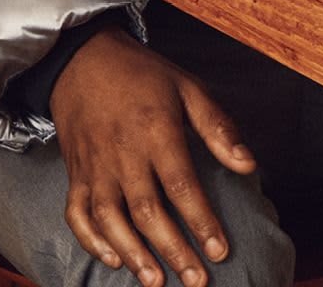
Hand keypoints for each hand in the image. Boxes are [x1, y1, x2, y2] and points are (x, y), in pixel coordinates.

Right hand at [49, 25, 255, 284]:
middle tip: (197, 280)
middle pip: (147, 209)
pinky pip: (77, 214)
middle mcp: (122, 152)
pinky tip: (113, 260)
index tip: (220, 251)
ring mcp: (94, 165)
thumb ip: (217, 126)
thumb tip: (248, 165)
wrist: (83, 58)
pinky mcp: (74, 172)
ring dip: (133, 253)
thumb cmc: (143, 75)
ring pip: (110, 218)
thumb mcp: (187, 87)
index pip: (181, 184)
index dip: (201, 220)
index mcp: (155, 129)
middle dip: (173, 249)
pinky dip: (92, 241)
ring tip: (157, 281)